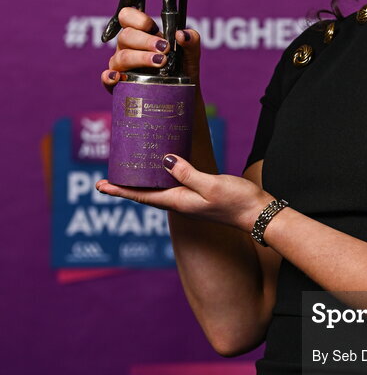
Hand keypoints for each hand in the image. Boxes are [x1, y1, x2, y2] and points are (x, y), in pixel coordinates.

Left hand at [96, 155, 271, 231]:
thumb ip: (188, 174)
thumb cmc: (237, 201)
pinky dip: (161, 176)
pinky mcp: (199, 194)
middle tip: (107, 176)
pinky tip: (162, 168)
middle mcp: (180, 202)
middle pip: (146, 193)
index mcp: (179, 202)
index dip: (120, 190)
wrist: (259, 213)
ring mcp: (189, 200)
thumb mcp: (212, 185)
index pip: (142, 196)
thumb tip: (165, 160)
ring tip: (128, 170)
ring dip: (141, 181)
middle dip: (126, 186)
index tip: (100, 186)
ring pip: (158, 188)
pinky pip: (173, 184)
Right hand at [101, 7, 201, 91]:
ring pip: (120, 57)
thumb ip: (192, 39)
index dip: (138, 19)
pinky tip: (118, 78)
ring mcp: (121, 66)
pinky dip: (109, 77)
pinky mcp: (118, 85)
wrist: (183, 95)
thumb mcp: (191, 53)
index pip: (127, 16)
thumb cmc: (182, 69)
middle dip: (146, 41)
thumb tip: (182, 34)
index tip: (154, 27)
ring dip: (140, 58)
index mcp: (141, 34)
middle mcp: (128, 47)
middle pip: (125, 36)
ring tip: (160, 63)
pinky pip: (106, 79)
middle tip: (165, 50)